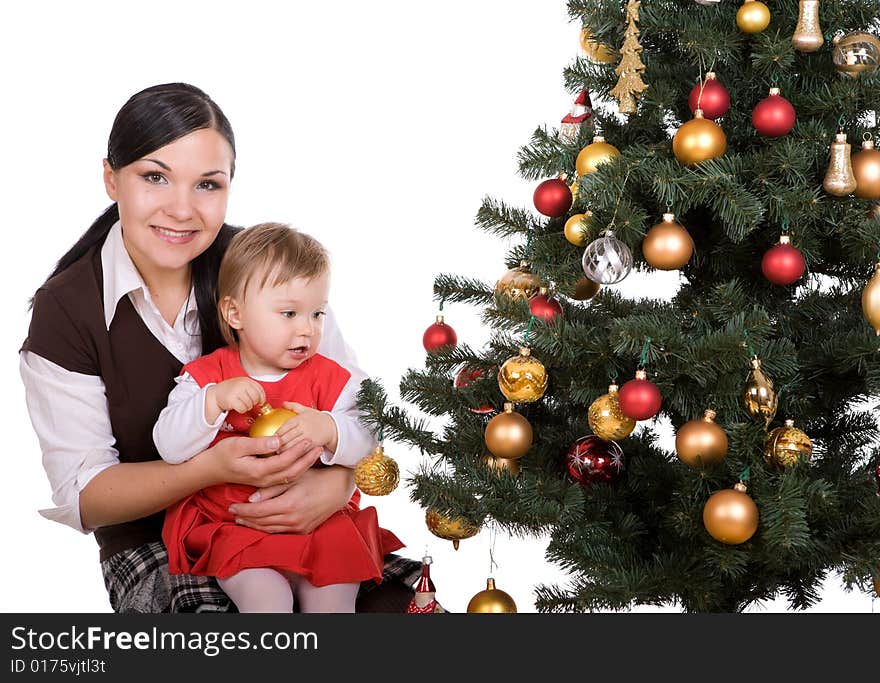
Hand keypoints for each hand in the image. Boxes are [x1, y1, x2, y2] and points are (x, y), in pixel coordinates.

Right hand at [196, 434, 321, 488]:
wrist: (211, 470)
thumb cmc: (222, 454)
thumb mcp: (237, 445)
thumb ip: (259, 443)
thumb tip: (278, 440)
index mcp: (258, 470)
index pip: (284, 462)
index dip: (298, 452)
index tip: (308, 440)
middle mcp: (264, 479)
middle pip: (292, 472)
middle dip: (308, 460)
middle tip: (320, 447)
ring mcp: (265, 482)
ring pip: (291, 476)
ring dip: (305, 465)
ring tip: (316, 452)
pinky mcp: (265, 480)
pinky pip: (285, 477)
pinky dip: (297, 469)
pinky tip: (304, 460)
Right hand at [206, 377, 265, 420]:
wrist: (215, 394)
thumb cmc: (232, 391)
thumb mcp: (242, 385)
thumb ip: (253, 390)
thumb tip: (264, 402)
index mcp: (246, 380)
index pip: (260, 390)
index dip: (262, 398)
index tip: (260, 402)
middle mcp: (242, 384)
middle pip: (256, 398)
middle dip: (254, 403)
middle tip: (248, 403)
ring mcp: (236, 391)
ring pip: (250, 404)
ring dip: (247, 407)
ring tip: (241, 404)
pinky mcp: (231, 400)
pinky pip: (243, 409)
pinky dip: (242, 410)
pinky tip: (237, 407)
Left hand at [229, 466, 355, 533]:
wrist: (338, 488)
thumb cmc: (315, 478)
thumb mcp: (293, 478)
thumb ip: (271, 489)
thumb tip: (251, 499)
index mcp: (289, 504)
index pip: (258, 511)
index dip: (243, 510)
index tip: (232, 507)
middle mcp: (293, 519)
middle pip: (262, 523)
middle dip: (245, 519)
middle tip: (233, 514)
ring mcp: (299, 527)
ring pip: (270, 530)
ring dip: (254, 526)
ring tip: (242, 520)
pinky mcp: (304, 530)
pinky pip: (281, 532)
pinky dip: (268, 528)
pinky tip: (260, 524)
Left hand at [274, 402, 337, 452]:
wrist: (332, 427)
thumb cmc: (317, 418)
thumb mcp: (306, 410)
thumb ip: (293, 406)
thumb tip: (283, 403)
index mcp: (299, 419)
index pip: (284, 427)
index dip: (276, 434)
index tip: (270, 439)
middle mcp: (303, 428)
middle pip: (286, 438)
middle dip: (277, 444)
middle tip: (270, 448)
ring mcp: (308, 437)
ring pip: (292, 446)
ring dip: (284, 451)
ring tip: (277, 453)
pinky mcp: (313, 445)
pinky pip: (301, 451)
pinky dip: (294, 455)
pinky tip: (288, 457)